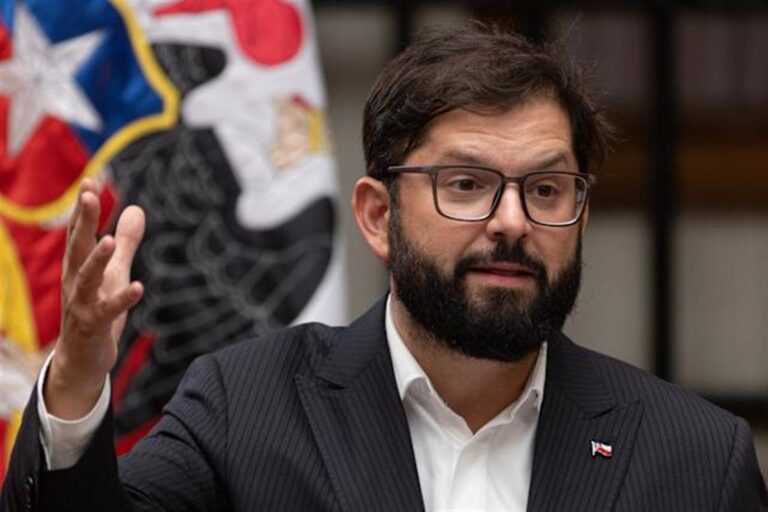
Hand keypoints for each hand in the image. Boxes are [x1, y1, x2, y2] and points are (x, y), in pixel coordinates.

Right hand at [44, 179, 144, 419]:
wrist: (81, 359)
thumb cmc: (96, 310)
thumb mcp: (114, 273)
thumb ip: (128, 243)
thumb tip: (137, 209)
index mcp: (79, 267)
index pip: (79, 233)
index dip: (85, 208)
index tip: (89, 180)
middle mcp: (75, 282)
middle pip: (77, 247)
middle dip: (83, 221)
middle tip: (88, 194)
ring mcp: (80, 305)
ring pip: (85, 278)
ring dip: (96, 259)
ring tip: (110, 240)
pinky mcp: (92, 326)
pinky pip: (106, 312)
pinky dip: (121, 299)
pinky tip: (138, 288)